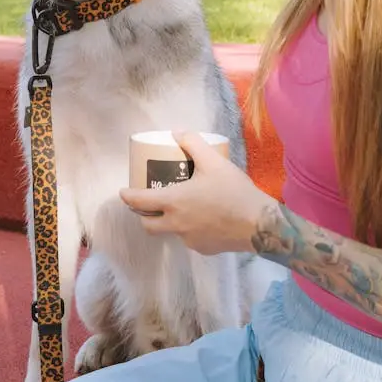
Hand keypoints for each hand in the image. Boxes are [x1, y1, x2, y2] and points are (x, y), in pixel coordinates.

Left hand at [119, 133, 266, 255]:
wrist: (258, 223)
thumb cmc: (232, 190)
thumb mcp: (213, 161)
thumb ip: (193, 144)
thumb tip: (178, 132)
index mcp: (173, 202)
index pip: (140, 201)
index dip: (128, 196)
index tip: (123, 192)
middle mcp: (176, 224)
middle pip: (149, 224)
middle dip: (144, 215)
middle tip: (149, 204)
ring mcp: (189, 240)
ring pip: (172, 232)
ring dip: (171, 222)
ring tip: (185, 209)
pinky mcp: (204, 249)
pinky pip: (191, 239)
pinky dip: (192, 230)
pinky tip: (206, 220)